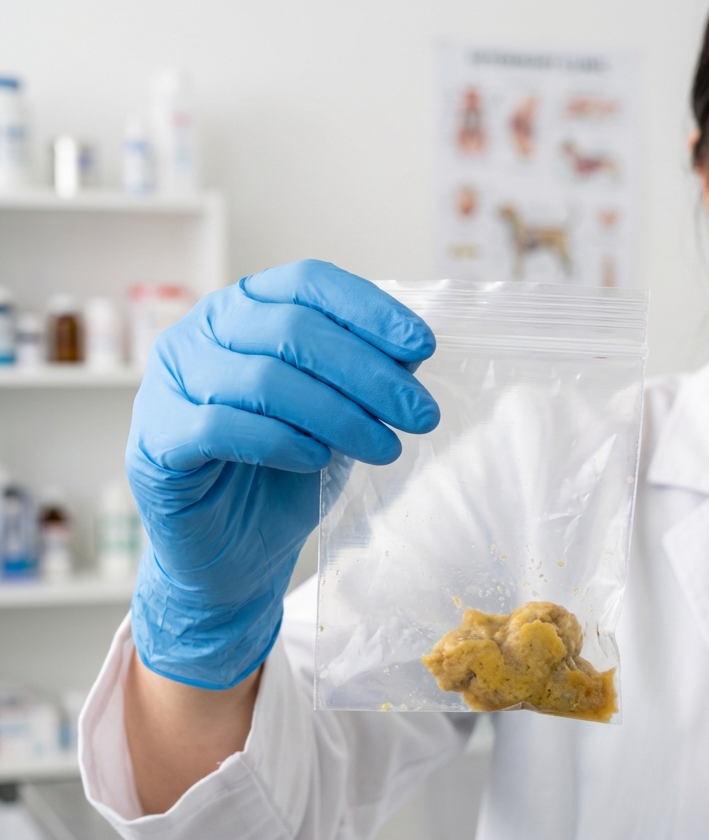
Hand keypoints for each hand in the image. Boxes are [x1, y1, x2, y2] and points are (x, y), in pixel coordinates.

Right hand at [127, 260, 438, 689]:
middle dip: (368, 373)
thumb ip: (362, 378)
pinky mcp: (155, 441)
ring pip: (263, 380)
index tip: (422, 346)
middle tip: (421, 412)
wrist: (232, 557)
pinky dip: (280, 442)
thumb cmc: (281, 476)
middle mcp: (197, 334)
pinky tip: (318, 461)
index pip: (306, 282)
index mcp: (240, 310)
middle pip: (292, 330)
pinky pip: (220, 428)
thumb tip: (411, 350)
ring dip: (338, 415)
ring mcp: (167, 385)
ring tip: (385, 447)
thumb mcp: (335, 417)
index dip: (367, 309)